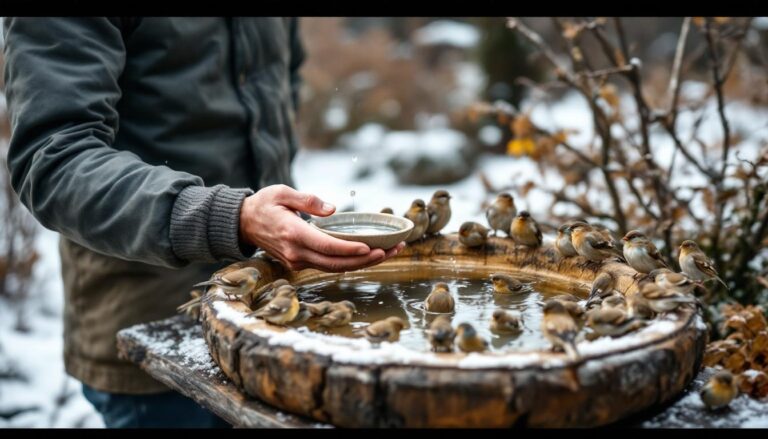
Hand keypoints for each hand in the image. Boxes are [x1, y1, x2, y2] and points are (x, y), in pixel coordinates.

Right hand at [239, 184, 404, 271]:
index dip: (350, 249)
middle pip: (336, 263)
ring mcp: (297, 261)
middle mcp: (296, 253)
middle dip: (365, 260)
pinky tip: (367, 256)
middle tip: (390, 251)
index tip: (371, 247)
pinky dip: (349, 263)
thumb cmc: (264, 204)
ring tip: (387, 253)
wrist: (243, 223)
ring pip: (334, 268)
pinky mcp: (299, 263)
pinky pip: (328, 266)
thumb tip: (332, 209)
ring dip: (361, 264)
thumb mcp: (282, 192)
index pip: (327, 246)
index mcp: (293, 234)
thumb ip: (308, 200)